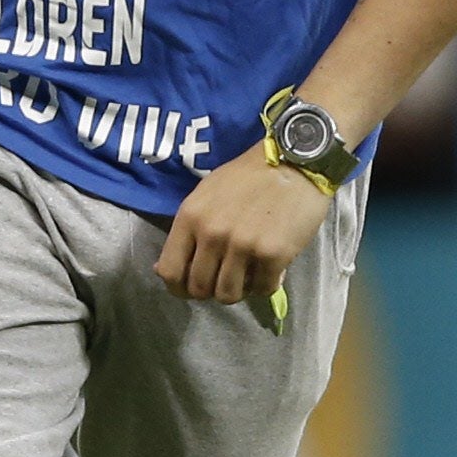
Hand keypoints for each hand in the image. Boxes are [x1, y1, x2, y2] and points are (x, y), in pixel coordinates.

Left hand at [155, 152, 330, 303]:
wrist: (294, 161)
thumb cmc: (248, 177)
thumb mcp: (205, 195)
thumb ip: (187, 231)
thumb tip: (162, 270)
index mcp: (190, 217)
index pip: (170, 271)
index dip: (178, 288)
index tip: (190, 289)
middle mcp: (212, 234)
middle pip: (199, 288)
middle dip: (211, 290)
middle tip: (225, 278)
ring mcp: (243, 245)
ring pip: (228, 295)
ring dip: (238, 290)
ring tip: (248, 274)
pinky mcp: (273, 254)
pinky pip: (263, 289)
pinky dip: (266, 284)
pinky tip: (271, 269)